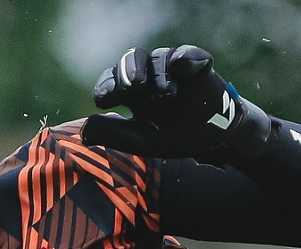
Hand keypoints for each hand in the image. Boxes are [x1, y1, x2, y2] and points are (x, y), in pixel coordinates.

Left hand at [81, 45, 270, 163]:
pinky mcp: (197, 64)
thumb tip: (85, 132)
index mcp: (132, 92)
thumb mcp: (144, 142)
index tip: (105, 100)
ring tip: (166, 95)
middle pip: (131, 59)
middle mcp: (149, 75)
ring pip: (157, 58)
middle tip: (133, 87)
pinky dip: (184, 58)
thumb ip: (116, 136)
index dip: (107, 87)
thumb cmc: (177, 138)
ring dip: (158, 74)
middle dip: (128, 71)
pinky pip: (187, 53)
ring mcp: (173, 68)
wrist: (215, 139)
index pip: (112, 80)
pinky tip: (181, 68)